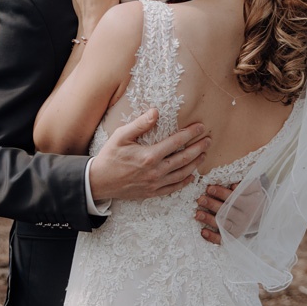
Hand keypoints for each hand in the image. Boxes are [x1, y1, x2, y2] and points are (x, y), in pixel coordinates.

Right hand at [90, 109, 209, 201]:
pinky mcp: (152, 193)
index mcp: (149, 156)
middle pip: (184, 158)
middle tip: (208, 140)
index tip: (200, 127)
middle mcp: (155, 171)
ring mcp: (155, 184)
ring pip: (182, 174)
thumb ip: (140, 124)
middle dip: (198, 148)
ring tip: (203, 154)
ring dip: (195, 163)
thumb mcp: (121, 136)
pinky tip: (191, 175)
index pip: (176, 142)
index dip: (190, 133)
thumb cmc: (109, 157)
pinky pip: (173, 188)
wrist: (98, 182)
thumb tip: (156, 112)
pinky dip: (185, 181)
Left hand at [195, 178, 264, 244]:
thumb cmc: (251, 197)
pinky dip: (212, 236)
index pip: (235, 197)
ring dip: (209, 219)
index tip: (209, 188)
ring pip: (223, 224)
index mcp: (250, 203)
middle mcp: (245, 217)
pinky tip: (203, 232)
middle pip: (227, 210)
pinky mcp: (233, 236)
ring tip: (198, 214)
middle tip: (200, 200)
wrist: (260, 215)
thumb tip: (233, 185)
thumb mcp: (253, 187)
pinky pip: (222, 238)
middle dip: (212, 205)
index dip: (221, 193)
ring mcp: (239, 228)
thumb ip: (246, 184)